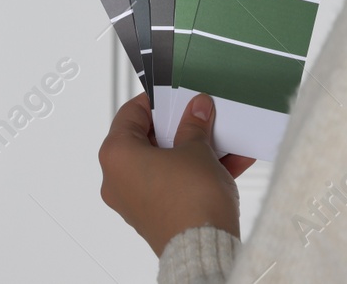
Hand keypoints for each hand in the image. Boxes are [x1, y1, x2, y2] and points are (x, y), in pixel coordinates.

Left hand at [98, 92, 254, 255]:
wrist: (205, 249)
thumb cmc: (191, 204)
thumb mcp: (197, 150)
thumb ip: (194, 125)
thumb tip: (196, 110)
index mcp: (116, 156)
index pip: (130, 114)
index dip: (156, 101)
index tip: (177, 96)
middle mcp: (118, 180)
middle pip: (148, 140)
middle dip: (179, 127)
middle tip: (200, 116)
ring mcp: (136, 201)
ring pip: (165, 164)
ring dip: (194, 150)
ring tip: (220, 139)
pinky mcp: (156, 216)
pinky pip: (175, 185)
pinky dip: (197, 173)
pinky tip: (229, 163)